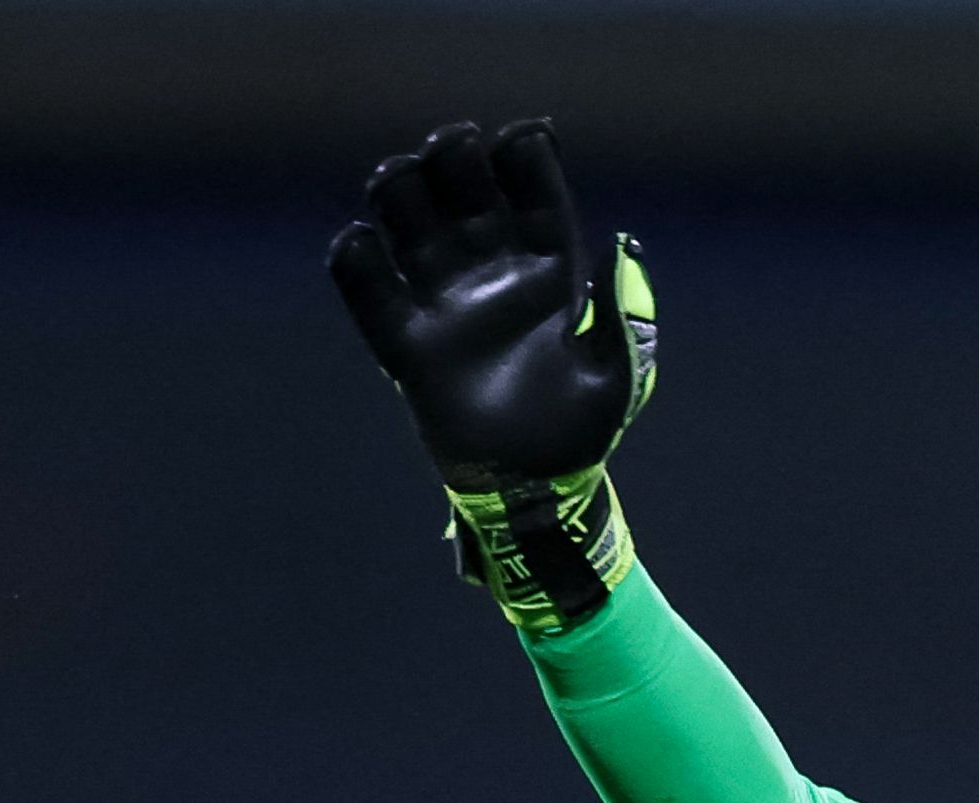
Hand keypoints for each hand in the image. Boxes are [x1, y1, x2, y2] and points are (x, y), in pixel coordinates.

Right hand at [327, 118, 654, 491]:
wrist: (533, 492)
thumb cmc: (580, 433)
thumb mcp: (616, 376)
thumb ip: (620, 316)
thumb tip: (623, 244)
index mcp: (551, 277)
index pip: (538, 203)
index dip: (530, 166)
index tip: (525, 133)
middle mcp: (494, 278)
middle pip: (469, 200)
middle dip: (457, 165)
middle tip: (451, 143)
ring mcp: (448, 307)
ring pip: (414, 230)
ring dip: (402, 196)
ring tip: (394, 175)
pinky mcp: (409, 347)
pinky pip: (372, 298)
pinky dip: (358, 268)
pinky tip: (355, 242)